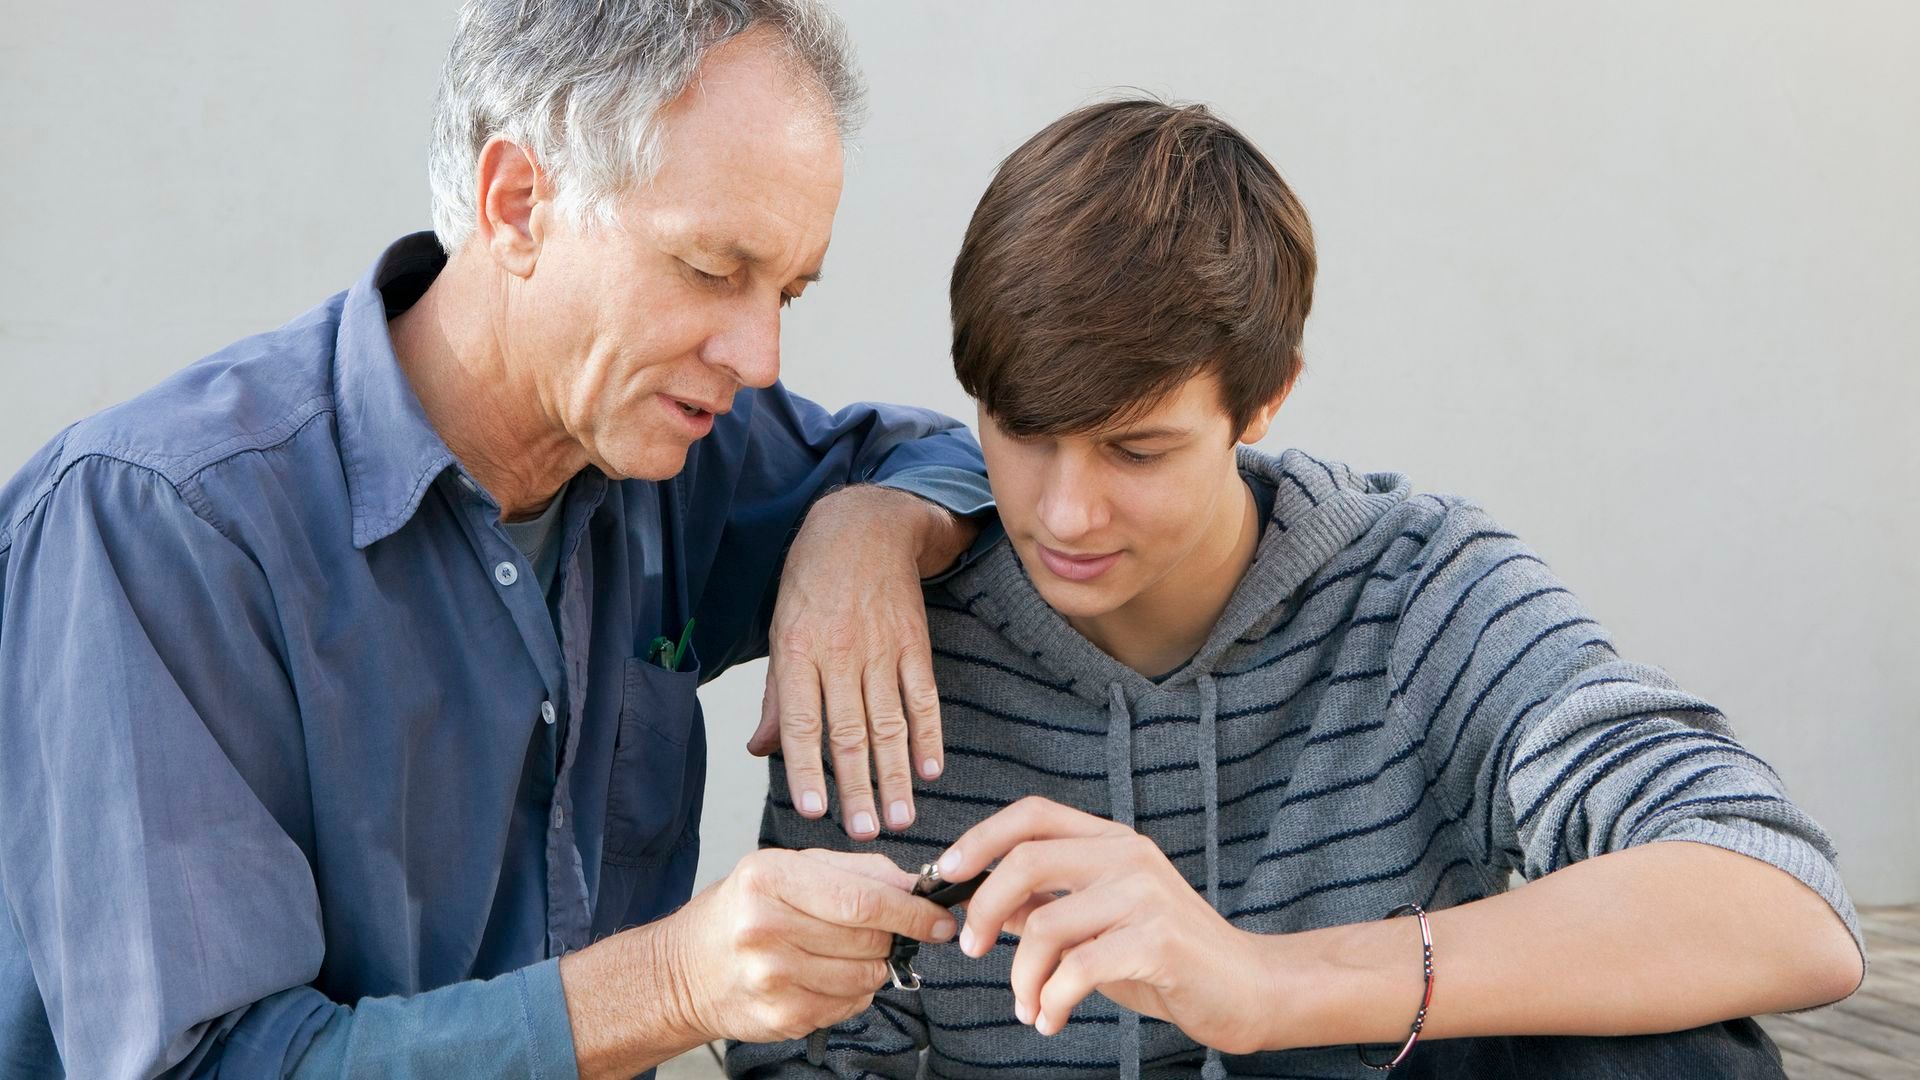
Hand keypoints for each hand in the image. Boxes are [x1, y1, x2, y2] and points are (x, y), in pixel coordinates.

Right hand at [669, 848, 955, 1043]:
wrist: (686, 969)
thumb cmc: (742, 910)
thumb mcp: (789, 868)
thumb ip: (855, 871)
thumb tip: (915, 886)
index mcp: (770, 879)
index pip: (864, 899)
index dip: (913, 911)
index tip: (940, 918)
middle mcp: (766, 929)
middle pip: (870, 938)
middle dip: (894, 935)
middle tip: (888, 930)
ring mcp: (773, 979)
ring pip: (866, 976)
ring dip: (873, 965)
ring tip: (843, 951)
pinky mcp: (782, 1017)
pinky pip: (849, 1005)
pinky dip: (852, 991)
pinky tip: (823, 975)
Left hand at [749, 485, 975, 838]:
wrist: (862, 524)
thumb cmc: (812, 580)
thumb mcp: (780, 629)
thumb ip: (778, 696)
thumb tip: (761, 749)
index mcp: (798, 652)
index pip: (802, 722)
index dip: (807, 769)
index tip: (813, 812)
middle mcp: (840, 654)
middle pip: (850, 731)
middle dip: (857, 786)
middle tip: (864, 833)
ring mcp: (881, 648)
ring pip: (889, 722)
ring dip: (895, 774)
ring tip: (899, 818)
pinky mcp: (913, 643)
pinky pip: (922, 696)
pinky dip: (928, 734)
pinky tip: (930, 769)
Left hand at [937, 797, 1277, 1054]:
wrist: (1247, 987)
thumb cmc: (1167, 956)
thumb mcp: (1100, 920)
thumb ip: (1049, 905)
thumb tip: (983, 902)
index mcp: (1110, 841)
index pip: (1033, 814)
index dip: (980, 838)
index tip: (947, 874)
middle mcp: (1127, 856)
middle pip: (1026, 860)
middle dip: (983, 909)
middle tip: (970, 949)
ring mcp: (1144, 895)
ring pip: (1045, 926)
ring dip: (1020, 978)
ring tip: (1027, 1006)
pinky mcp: (1158, 941)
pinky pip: (1077, 969)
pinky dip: (1050, 1000)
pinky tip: (1050, 1018)